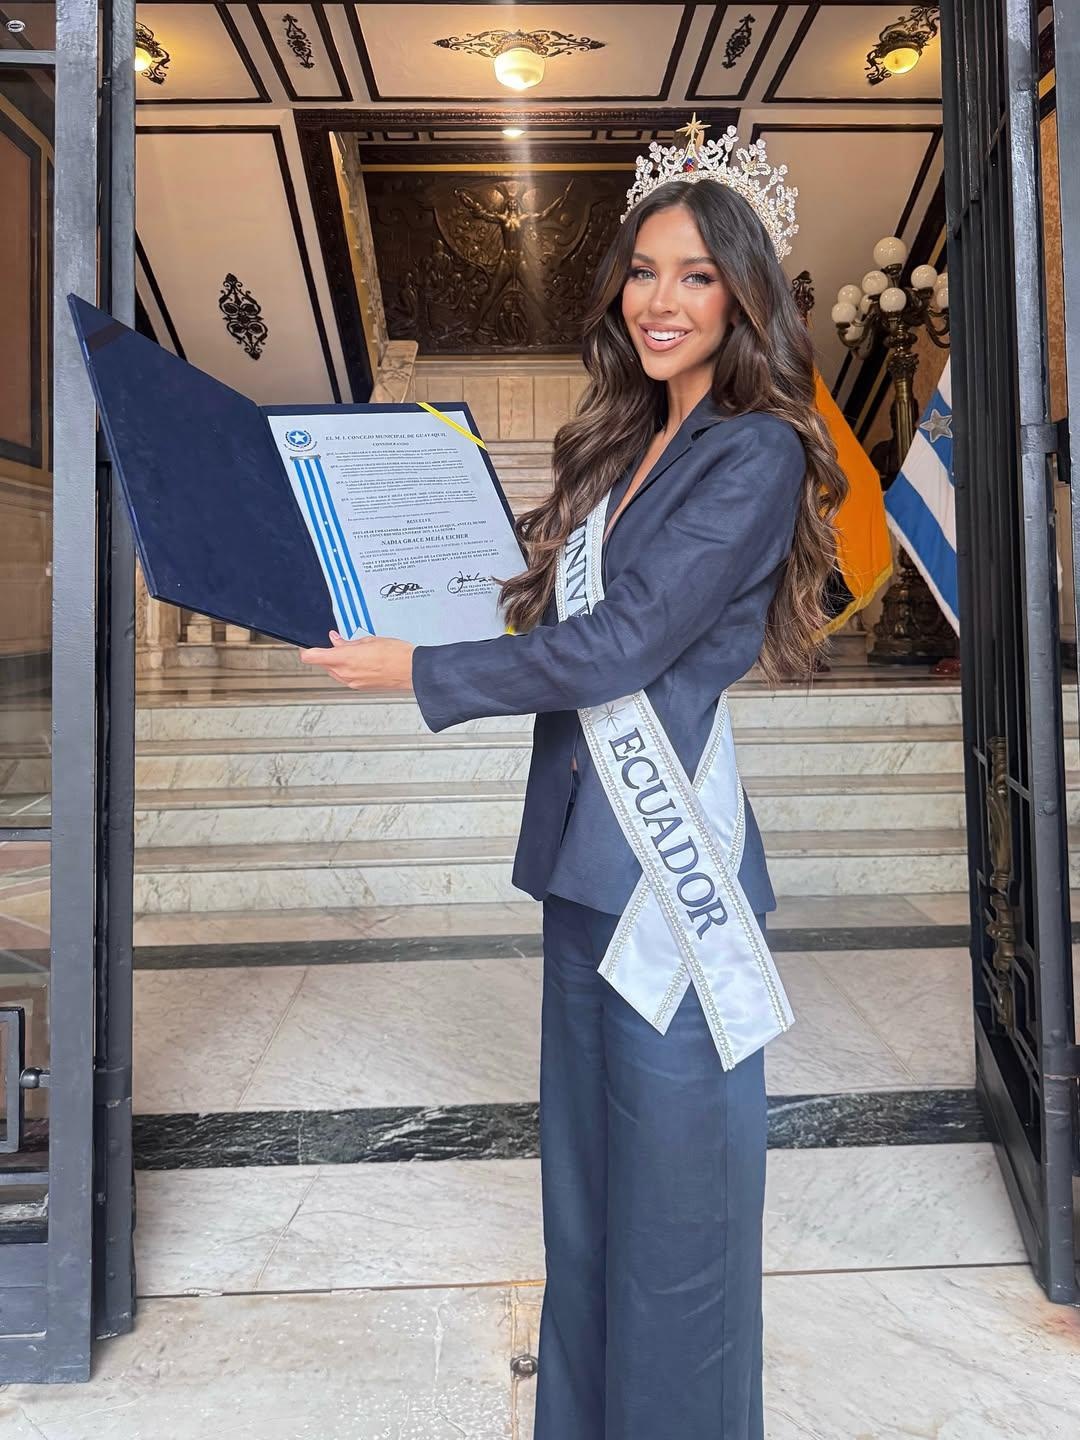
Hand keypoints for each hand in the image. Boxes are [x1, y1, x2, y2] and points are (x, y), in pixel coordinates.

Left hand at [299, 631, 415, 690]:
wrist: (412, 670)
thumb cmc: (395, 654)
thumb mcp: (368, 640)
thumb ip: (347, 642)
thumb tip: (336, 640)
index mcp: (344, 659)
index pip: (312, 657)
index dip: (307, 650)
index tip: (308, 646)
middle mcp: (345, 673)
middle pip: (323, 664)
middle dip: (327, 654)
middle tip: (337, 643)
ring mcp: (352, 682)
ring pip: (334, 671)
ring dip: (337, 662)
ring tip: (354, 651)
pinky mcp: (360, 687)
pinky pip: (346, 677)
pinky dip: (348, 669)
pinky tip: (360, 661)